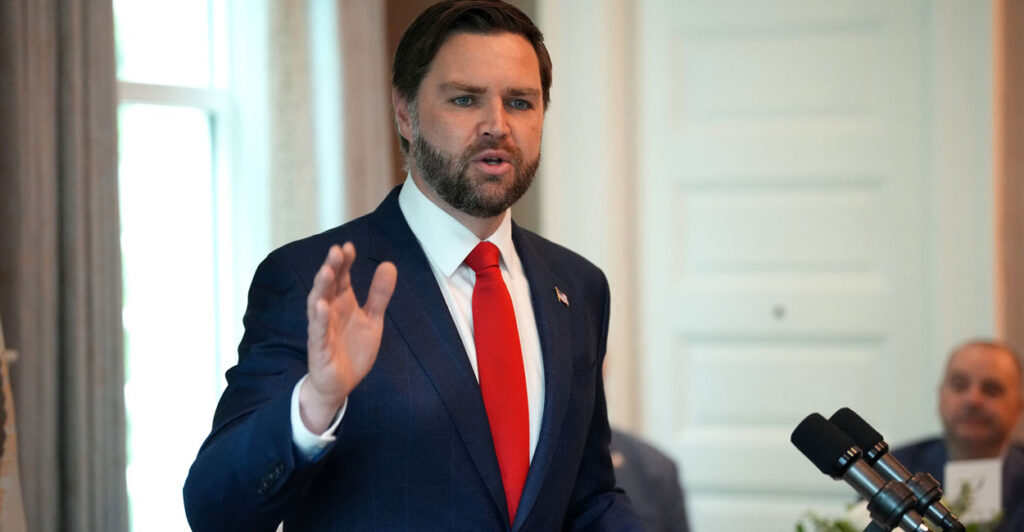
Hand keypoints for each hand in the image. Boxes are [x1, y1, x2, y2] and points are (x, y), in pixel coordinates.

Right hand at [300, 242, 396, 432]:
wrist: (341, 384)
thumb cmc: (352, 349)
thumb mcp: (372, 320)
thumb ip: (379, 294)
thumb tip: (389, 264)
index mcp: (342, 303)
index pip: (342, 277)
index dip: (344, 262)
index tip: (349, 246)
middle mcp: (330, 312)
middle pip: (328, 286)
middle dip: (332, 268)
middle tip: (336, 251)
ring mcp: (322, 329)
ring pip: (318, 305)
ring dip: (321, 288)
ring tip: (326, 271)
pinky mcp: (319, 349)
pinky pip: (318, 332)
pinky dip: (319, 319)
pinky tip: (321, 306)